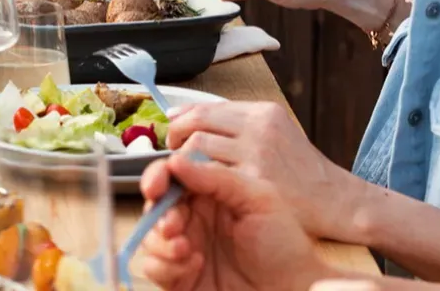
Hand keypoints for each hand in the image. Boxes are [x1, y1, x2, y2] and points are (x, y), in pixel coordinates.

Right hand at [136, 151, 334, 290]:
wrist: (290, 290)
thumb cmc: (284, 246)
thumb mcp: (259, 200)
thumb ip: (218, 177)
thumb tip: (176, 161)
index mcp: (211, 194)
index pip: (174, 176)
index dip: (158, 177)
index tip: (155, 186)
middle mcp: (195, 218)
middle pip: (155, 206)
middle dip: (158, 214)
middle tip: (174, 226)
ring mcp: (185, 247)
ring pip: (149, 237)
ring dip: (160, 242)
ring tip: (186, 250)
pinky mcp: (179, 276)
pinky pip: (153, 268)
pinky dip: (166, 267)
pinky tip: (194, 267)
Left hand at [165, 101, 374, 243]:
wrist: (338, 202)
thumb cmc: (302, 174)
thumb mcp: (276, 136)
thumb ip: (237, 126)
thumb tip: (184, 115)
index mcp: (264, 113)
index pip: (206, 107)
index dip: (182, 120)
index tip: (173, 132)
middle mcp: (260, 127)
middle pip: (197, 121)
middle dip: (176, 136)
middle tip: (173, 153)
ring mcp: (257, 153)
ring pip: (197, 145)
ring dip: (182, 159)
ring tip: (184, 173)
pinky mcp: (253, 180)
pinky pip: (208, 173)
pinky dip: (193, 178)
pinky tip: (194, 187)